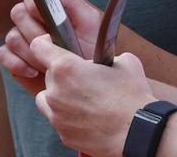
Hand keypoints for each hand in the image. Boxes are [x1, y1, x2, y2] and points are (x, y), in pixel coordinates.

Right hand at [0, 0, 104, 90]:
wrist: (86, 79)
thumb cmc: (92, 48)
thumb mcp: (90, 21)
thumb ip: (72, 1)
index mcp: (51, 2)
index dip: (33, 0)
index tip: (45, 14)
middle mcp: (34, 16)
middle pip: (18, 12)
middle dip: (36, 32)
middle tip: (53, 44)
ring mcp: (22, 35)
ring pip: (12, 36)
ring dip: (31, 52)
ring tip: (50, 62)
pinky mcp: (15, 55)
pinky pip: (3, 53)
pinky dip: (18, 63)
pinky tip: (35, 71)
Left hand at [31, 33, 154, 156]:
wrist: (137, 131)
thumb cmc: (131, 96)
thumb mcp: (124, 61)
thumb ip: (105, 56)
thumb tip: (104, 58)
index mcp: (66, 68)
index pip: (38, 47)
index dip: (45, 42)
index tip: (51, 44)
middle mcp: (55, 91)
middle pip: (48, 75)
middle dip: (63, 74)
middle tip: (84, 77)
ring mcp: (57, 115)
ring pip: (47, 99)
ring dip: (58, 95)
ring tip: (81, 97)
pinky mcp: (63, 134)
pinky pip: (59, 119)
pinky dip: (68, 116)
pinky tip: (88, 115)